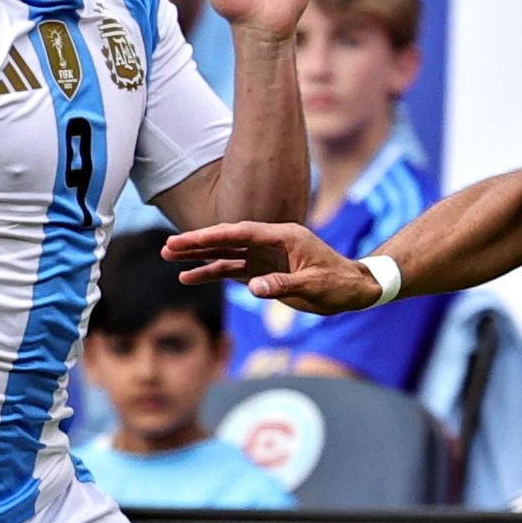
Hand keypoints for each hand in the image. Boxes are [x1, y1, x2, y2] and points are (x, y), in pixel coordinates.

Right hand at [167, 218, 383, 310]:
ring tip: (169, 258)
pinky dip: (212, 274)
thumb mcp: (313, 286)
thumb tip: (252, 287)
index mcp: (284, 236)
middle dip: (197, 242)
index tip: (190, 237)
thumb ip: (282, 285)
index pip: (242, 233)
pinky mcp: (264, 271)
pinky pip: (232, 271)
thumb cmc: (338, 284)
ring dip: (199, 257)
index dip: (214, 235)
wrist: (353, 289)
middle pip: (228, 240)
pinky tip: (189, 278)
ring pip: (226, 255)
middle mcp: (270, 242)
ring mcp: (265, 256)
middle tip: (168, 245)